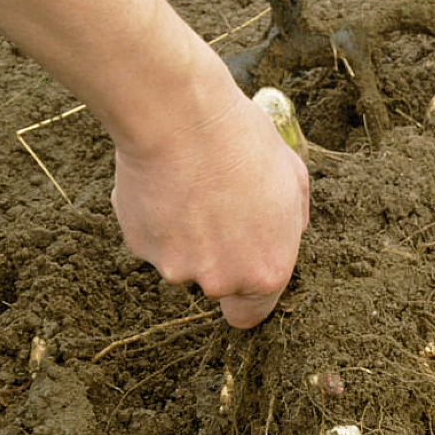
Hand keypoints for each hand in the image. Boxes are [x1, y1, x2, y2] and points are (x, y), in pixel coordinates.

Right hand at [111, 90, 309, 327]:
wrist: (181, 118)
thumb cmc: (244, 145)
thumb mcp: (294, 182)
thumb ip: (293, 223)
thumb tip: (288, 234)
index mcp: (266, 273)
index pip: (249, 316)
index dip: (245, 298)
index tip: (240, 278)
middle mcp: (220, 281)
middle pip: (216, 284)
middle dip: (217, 256)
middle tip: (219, 207)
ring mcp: (176, 267)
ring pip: (181, 260)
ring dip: (185, 236)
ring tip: (192, 188)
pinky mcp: (140, 246)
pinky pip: (152, 239)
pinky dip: (156, 219)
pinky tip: (164, 183)